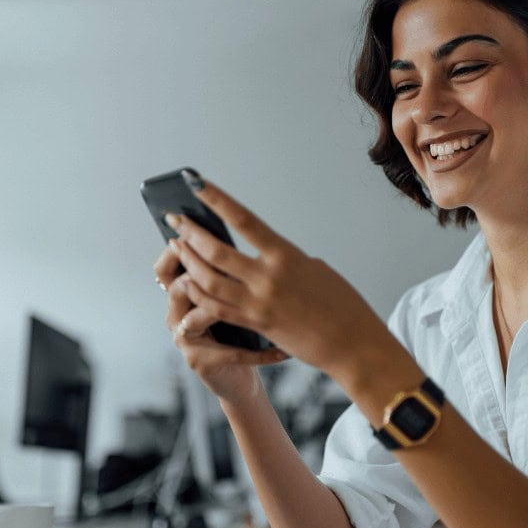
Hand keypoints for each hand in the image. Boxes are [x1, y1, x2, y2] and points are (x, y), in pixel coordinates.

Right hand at [153, 243, 286, 402]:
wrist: (240, 378)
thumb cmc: (241, 331)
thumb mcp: (235, 298)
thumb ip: (233, 274)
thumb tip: (251, 241)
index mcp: (183, 297)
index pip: (165, 269)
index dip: (177, 252)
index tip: (201, 236)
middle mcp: (177, 317)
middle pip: (178, 287)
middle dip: (201, 272)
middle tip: (231, 266)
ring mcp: (186, 341)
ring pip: (196, 317)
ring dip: (223, 309)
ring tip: (252, 306)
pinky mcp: (200, 362)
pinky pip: (229, 353)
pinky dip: (259, 352)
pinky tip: (282, 351)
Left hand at [158, 176, 388, 386]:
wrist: (352, 344)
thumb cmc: (342, 304)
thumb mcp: (316, 270)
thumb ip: (286, 260)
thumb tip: (264, 256)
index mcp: (286, 256)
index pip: (244, 220)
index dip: (217, 199)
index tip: (196, 183)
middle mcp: (268, 278)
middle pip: (216, 251)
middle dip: (190, 233)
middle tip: (175, 220)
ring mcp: (259, 304)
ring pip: (209, 280)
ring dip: (188, 261)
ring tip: (177, 247)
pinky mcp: (255, 325)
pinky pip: (216, 307)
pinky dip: (198, 292)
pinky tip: (189, 282)